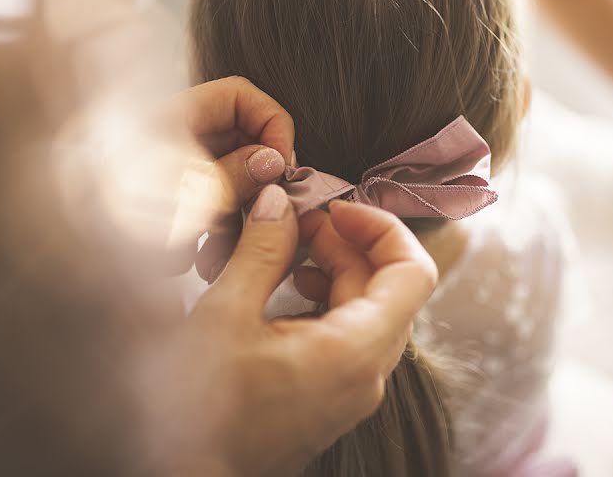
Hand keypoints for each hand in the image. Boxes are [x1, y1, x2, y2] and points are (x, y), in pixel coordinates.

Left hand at [56, 76, 293, 274]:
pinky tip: (192, 262)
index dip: (273, 124)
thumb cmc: (106, 215)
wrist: (51, 254)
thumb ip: (233, 175)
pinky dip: (205, 237)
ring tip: (219, 256)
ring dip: (233, 222)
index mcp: (175, 116)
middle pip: (240, 144)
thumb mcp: (182, 193)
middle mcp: (175, 139)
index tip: (283, 166)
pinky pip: (200, 212)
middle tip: (266, 219)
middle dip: (254, 186)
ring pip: (225, 184)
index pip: (243, 97)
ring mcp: (169, 172)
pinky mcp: (163, 206)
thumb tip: (275, 161)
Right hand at [144, 186, 437, 475]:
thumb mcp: (225, 315)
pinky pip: (349, 338)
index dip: (382, 227)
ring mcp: (352, 393)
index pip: (414, 272)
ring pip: (368, 312)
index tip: (336, 207)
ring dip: (337, 270)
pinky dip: (327, 302)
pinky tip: (288, 289)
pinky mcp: (331, 400)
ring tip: (292, 250)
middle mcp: (368, 376)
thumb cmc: (198, 410)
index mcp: (356, 352)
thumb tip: (279, 201)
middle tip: (299, 220)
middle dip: (350, 243)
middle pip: (389, 289)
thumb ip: (261, 251)